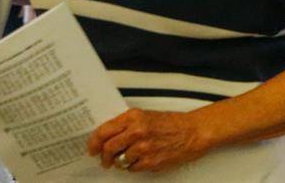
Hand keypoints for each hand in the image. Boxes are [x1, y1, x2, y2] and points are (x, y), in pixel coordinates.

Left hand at [89, 108, 211, 172]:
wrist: (193, 132)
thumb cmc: (171, 123)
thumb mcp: (145, 115)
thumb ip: (126, 124)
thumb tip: (107, 137)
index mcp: (133, 117)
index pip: (104, 131)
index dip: (94, 142)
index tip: (91, 148)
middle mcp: (137, 131)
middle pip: (109, 148)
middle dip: (104, 157)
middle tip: (104, 160)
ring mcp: (144, 148)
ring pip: (120, 161)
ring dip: (120, 162)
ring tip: (127, 158)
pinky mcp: (151, 161)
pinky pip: (133, 168)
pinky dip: (133, 167)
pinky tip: (141, 160)